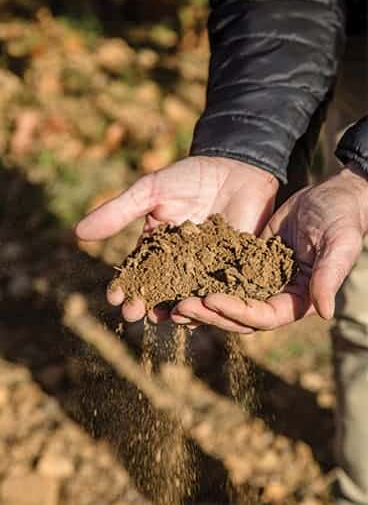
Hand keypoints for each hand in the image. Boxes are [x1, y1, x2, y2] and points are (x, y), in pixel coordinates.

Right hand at [75, 156, 278, 322]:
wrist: (238, 167)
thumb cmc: (190, 177)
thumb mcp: (149, 191)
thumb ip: (118, 212)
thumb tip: (77, 233)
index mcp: (156, 246)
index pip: (136, 272)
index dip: (123, 286)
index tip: (114, 297)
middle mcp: (179, 263)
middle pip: (158, 290)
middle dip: (144, 304)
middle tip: (133, 314)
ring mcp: (207, 268)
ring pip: (188, 295)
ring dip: (174, 309)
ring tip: (165, 318)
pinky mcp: (234, 270)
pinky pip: (222, 291)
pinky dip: (211, 303)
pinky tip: (202, 311)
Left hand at [171, 163, 367, 332]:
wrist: (331, 196)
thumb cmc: (341, 217)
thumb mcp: (339, 243)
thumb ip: (330, 276)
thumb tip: (325, 312)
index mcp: (298, 299)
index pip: (264, 316)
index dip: (236, 311)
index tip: (210, 300)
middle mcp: (276, 297)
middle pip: (238, 316)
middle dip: (209, 314)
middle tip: (180, 307)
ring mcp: (258, 283)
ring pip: (224, 302)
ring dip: (199, 306)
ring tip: (171, 304)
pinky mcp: (244, 266)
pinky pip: (219, 278)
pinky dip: (199, 282)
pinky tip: (175, 280)